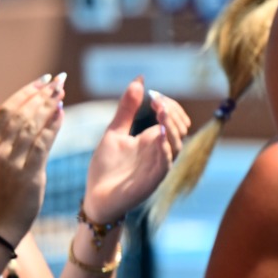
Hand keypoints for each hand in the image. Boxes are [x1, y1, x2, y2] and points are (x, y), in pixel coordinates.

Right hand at [0, 75, 66, 240]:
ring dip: (48, 105)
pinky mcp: (28, 174)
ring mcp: (11, 161)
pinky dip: (52, 126)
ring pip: (32, 125)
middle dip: (41, 93)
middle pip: (21, 112)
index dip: (26, 91)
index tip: (43, 79)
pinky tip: (61, 113)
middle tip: (58, 80)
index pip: (7, 108)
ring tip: (62, 91)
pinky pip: (42, 144)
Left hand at [81, 79, 191, 225]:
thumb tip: (139, 80)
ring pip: (177, 143)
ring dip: (171, 126)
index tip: (153, 94)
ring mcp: (158, 166)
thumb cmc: (106, 168)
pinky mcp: (153, 180)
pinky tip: (159, 133)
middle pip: (180, 128)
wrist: (96, 198)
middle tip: (157, 100)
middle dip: (172, 112)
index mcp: (153, 140)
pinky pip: (166, 162)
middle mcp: (160, 152)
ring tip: (162, 111)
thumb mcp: (114, 132)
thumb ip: (127, 109)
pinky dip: (165, 147)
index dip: (168, 104)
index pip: (173, 117)